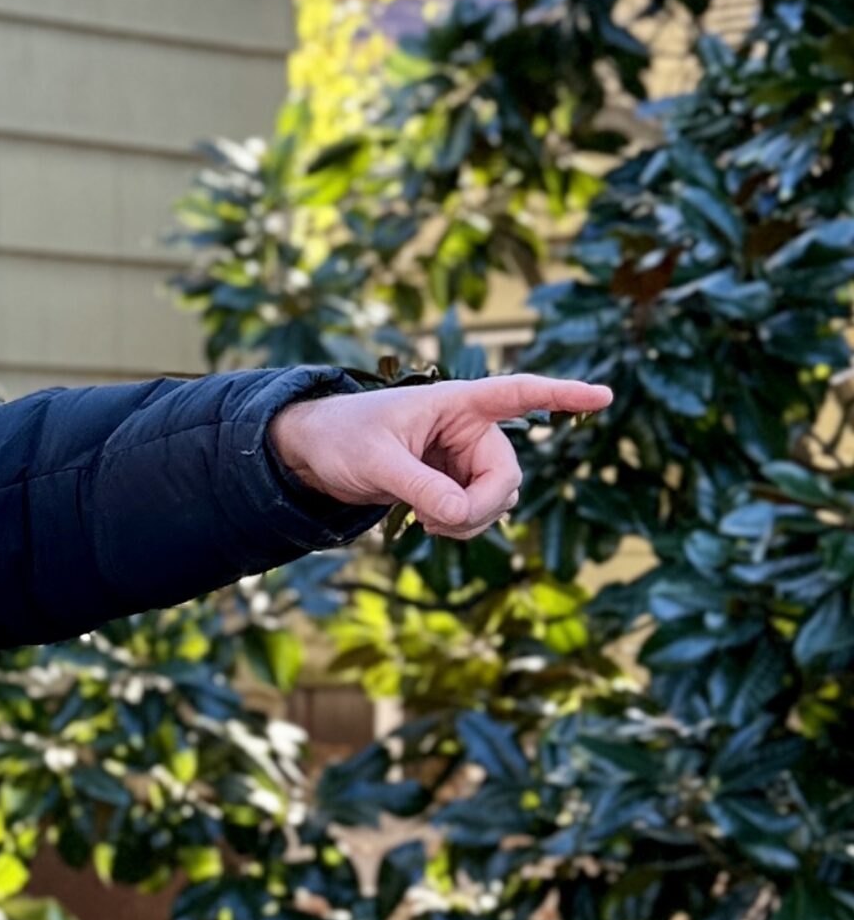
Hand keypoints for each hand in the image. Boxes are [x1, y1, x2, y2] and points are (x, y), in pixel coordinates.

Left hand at [268, 373, 614, 540]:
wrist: (314, 454)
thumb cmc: (341, 438)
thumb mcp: (376, 462)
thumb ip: (420, 488)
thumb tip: (458, 515)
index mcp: (457, 403)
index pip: (519, 394)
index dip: (562, 395)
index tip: (604, 395)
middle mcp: (469, 429)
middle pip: (507, 475)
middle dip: (481, 506)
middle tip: (438, 522)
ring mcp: (464, 459)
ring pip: (498, 499)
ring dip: (471, 520)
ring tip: (427, 521)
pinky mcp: (453, 483)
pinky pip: (479, 511)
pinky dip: (461, 525)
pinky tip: (430, 523)